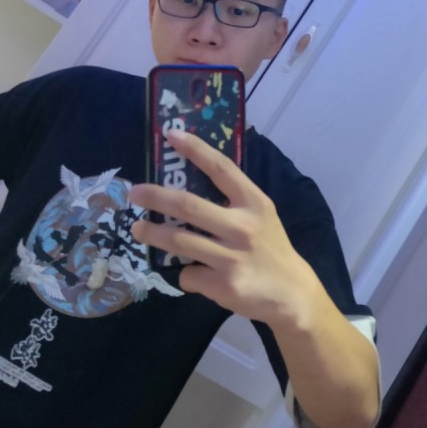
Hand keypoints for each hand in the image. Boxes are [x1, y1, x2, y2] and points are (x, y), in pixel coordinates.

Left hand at [129, 128, 318, 326]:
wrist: (292, 293)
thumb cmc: (271, 249)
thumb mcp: (261, 216)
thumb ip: (233, 202)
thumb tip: (188, 188)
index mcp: (254, 203)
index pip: (221, 169)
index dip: (196, 149)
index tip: (172, 134)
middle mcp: (243, 227)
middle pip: (189, 206)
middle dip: (156, 197)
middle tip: (134, 192)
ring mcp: (232, 257)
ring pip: (178, 241)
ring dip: (152, 234)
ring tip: (138, 230)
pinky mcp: (223, 285)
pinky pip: (188, 274)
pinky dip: (185, 273)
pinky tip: (194, 273)